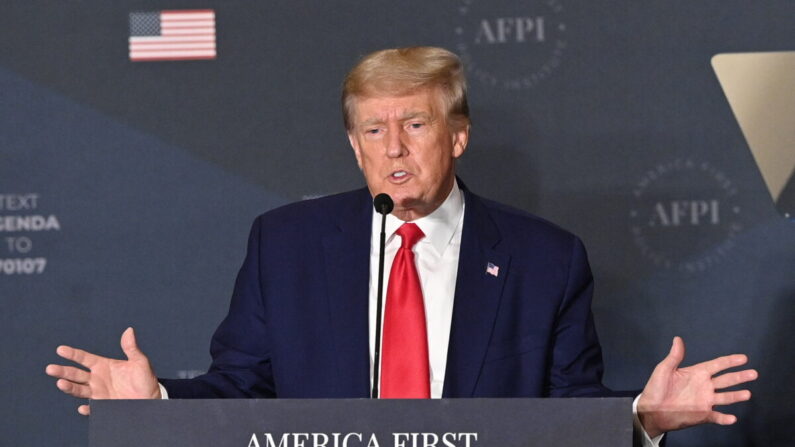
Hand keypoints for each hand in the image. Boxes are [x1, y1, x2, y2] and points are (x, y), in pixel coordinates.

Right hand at [45, 327, 160, 415]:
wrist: (151, 400)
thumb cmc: (145, 380)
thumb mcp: (140, 362)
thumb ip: (131, 348)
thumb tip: (129, 330)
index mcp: (103, 366)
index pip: (84, 358)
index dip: (73, 354)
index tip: (60, 349)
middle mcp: (97, 379)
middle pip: (75, 374)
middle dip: (63, 371)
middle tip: (50, 369)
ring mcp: (98, 393)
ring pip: (79, 390)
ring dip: (69, 388)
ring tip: (61, 384)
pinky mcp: (103, 407)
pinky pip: (92, 409)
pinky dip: (87, 409)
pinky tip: (83, 408)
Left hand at [637, 336, 757, 437]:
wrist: (652, 410)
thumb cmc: (656, 388)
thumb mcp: (664, 369)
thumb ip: (674, 356)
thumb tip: (678, 339)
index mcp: (697, 373)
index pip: (717, 365)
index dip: (730, 361)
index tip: (743, 358)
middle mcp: (704, 386)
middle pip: (726, 380)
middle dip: (739, 377)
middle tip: (754, 373)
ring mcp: (705, 401)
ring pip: (725, 397)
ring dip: (736, 396)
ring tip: (747, 394)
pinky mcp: (703, 415)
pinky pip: (717, 416)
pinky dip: (724, 418)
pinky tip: (732, 418)